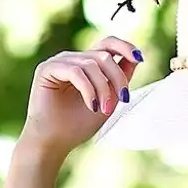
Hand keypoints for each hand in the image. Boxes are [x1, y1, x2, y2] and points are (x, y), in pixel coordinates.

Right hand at [22, 35, 143, 153]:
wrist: (53, 143)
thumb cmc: (77, 125)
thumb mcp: (108, 100)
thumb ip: (120, 79)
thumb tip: (137, 58)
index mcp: (86, 64)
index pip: (108, 44)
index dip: (125, 47)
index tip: (140, 58)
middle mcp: (72, 59)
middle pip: (104, 55)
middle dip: (118, 78)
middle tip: (122, 100)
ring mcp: (58, 62)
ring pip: (91, 63)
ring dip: (103, 88)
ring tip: (103, 110)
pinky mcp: (47, 69)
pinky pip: (75, 71)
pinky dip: (88, 89)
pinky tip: (91, 105)